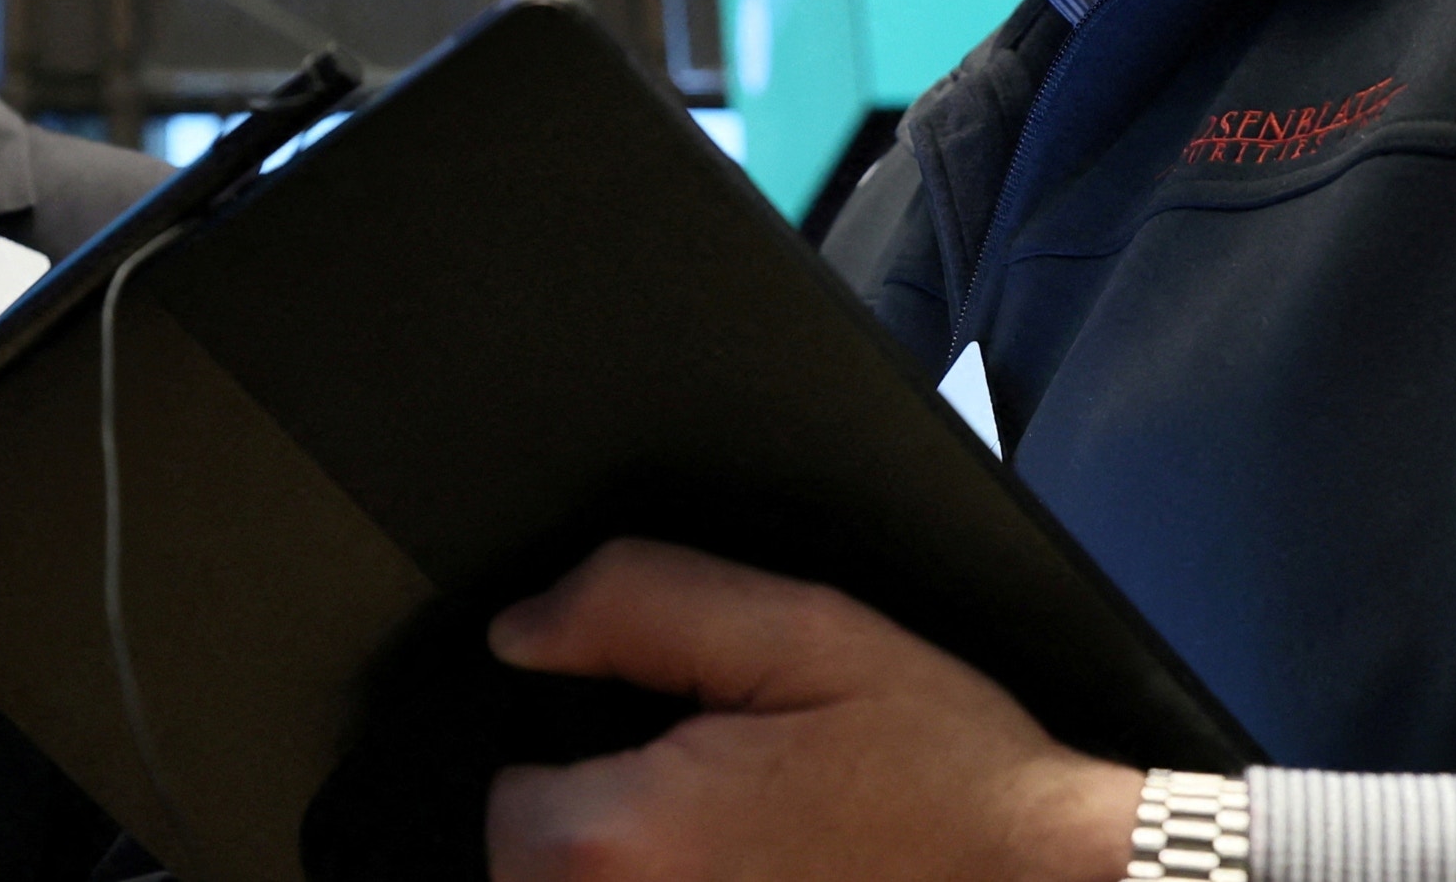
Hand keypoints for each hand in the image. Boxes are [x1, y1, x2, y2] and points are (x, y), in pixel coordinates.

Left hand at [485, 539, 1140, 881]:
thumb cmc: (946, 781)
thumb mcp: (802, 636)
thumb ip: (638, 602)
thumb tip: (522, 630)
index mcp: (620, 842)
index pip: (509, 800)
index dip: (590, 763)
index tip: (685, 762)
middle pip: (538, 875)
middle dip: (618, 833)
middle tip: (738, 817)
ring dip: (655, 876)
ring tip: (763, 859)